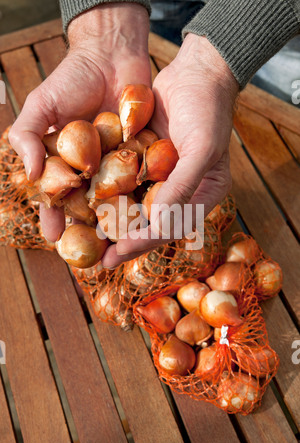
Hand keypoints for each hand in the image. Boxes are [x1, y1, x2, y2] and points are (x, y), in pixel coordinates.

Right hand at [8, 3, 150, 241]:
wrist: (111, 54)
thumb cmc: (71, 78)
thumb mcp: (42, 105)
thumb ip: (27, 136)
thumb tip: (29, 175)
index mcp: (66, 164)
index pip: (57, 197)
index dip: (54, 217)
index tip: (53, 237)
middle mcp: (92, 170)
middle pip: (90, 208)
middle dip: (89, 232)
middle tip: (93, 254)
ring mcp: (119, 166)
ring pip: (119, 202)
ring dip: (119, 224)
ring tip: (121, 245)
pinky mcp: (144, 157)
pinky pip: (144, 182)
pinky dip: (145, 199)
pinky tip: (148, 217)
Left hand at [102, 34, 238, 268]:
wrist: (196, 73)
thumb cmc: (208, 111)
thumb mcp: (202, 149)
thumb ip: (183, 187)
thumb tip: (159, 225)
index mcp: (203, 195)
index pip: (172, 226)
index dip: (146, 241)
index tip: (120, 251)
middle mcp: (181, 191)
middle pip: (152, 223)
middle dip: (127, 241)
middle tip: (102, 261)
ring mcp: (162, 177)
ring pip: (137, 207)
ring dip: (116, 224)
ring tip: (92, 242)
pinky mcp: (145, 161)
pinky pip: (127, 183)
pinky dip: (111, 196)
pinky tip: (89, 206)